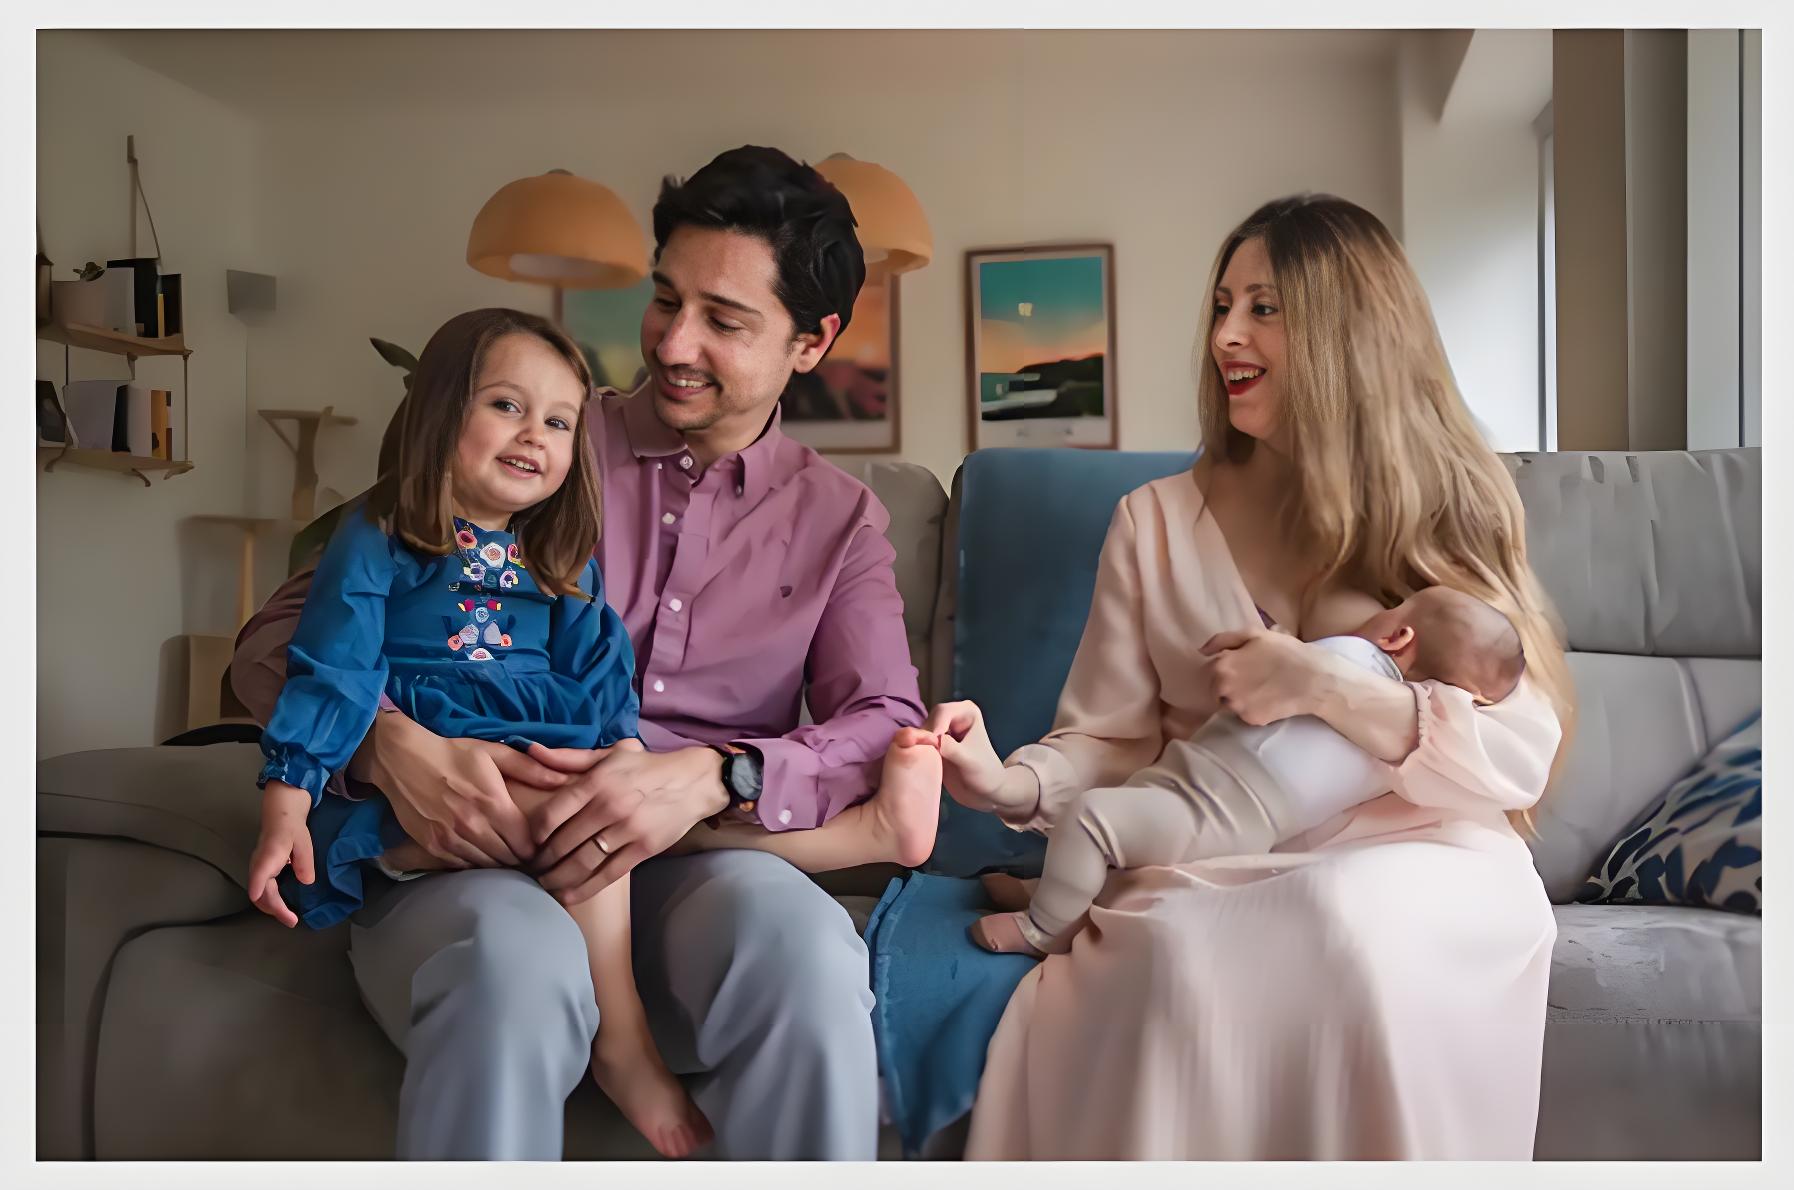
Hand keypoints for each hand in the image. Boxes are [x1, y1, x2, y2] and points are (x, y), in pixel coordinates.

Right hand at [247, 781, 314, 928]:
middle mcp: (258, 866)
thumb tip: (306, 882)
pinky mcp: (260, 873)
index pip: (259, 875)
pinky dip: (270, 902)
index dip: (259, 889)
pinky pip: (262, 891)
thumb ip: (304, 862)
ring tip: (288, 917)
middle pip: (261, 893)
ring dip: (271, 908)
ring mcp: (257, 870)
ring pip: (259, 895)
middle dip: (274, 909)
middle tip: (292, 921)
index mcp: (269, 857)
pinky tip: (282, 907)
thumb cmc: (292, 829)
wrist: (280, 817)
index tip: (260, 900)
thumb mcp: (303, 843)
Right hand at [369, 711, 573, 868]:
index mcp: (493, 803)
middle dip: (520, 858)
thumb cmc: (453, 753)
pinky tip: (481, 854)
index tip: (539, 843)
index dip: (536, 846)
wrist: (402, 759)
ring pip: (487, 866)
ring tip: (506, 856)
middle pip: (509, 859)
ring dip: (499, 863)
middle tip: (525, 853)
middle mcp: (473, 826)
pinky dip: (475, 864)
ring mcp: (451, 839)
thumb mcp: (494, 752)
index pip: (526, 843)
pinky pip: (463, 867)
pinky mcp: (433, 847)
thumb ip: (530, 768)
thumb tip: (562, 779)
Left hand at [528, 746, 729, 905]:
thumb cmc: (647, 766)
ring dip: (558, 878)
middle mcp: (610, 806)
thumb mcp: (610, 754)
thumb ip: (570, 757)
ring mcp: (627, 830)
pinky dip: (584, 888)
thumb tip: (532, 750)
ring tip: (544, 884)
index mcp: (597, 781)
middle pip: (563, 842)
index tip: (527, 842)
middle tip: (530, 869)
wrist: (694, 782)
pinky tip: (567, 895)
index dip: (534, 833)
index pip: (552, 812)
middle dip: (541, 860)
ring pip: (582, 862)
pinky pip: (608, 874)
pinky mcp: (643, 849)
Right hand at [924, 701, 1033, 817]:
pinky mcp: (934, 745)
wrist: (984, 792)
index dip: (936, 727)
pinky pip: (919, 743)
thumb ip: (951, 749)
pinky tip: (921, 762)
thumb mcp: (969, 761)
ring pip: (921, 731)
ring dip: (920, 743)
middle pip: (929, 719)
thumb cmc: (984, 774)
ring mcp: (942, 730)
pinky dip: (917, 750)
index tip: (935, 747)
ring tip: (924, 759)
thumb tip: (933, 740)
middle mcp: (953, 716)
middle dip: (926, 735)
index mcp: (967, 712)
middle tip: (927, 755)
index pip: (943, 711)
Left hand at [1199, 627, 1335, 725]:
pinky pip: (1245, 715)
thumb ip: (1223, 640)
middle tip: (1253, 679)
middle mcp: (1224, 688)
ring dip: (1240, 698)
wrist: (1313, 679)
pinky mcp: (1251, 720)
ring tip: (1262, 689)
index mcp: (1222, 665)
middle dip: (1230, 685)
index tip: (1241, 668)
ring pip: (1229, 704)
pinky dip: (1253, 709)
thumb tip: (1202, 651)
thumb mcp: (1255, 634)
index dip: (1225, 669)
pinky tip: (1268, 700)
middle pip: (1216, 690)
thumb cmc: (1285, 652)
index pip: (1209, 672)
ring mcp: (1237, 706)